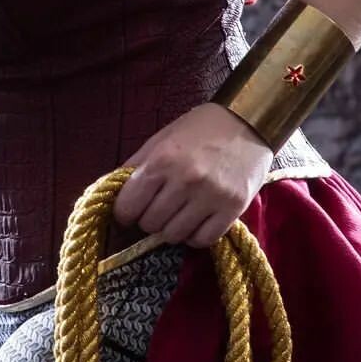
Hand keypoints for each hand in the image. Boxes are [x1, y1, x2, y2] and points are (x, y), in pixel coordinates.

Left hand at [111, 102, 274, 248]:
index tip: (131, 210)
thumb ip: (136, 165)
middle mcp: (185, 180)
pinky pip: (202, 240)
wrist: (248, 121)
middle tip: (159, 207)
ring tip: (179, 212)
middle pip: (150, 224)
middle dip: (149, 219)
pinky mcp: (233, 209)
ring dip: (172, 228)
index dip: (125, 211)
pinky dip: (195, 235)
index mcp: (162, 160)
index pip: (128, 206)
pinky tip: (196, 220)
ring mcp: (211, 196)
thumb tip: (112, 191)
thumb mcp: (162, 139)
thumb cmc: (200, 128)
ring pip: (174, 235)